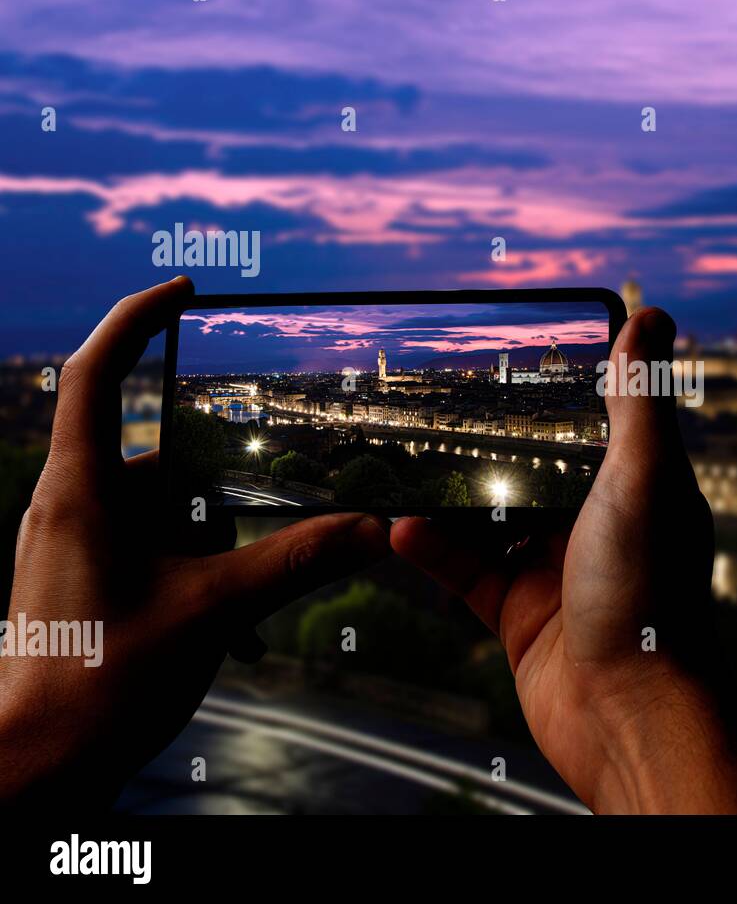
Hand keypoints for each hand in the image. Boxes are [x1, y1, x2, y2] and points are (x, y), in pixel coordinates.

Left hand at [0, 277, 389, 806]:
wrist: (39, 769)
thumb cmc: (98, 688)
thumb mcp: (212, 614)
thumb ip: (296, 562)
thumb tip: (372, 530)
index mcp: (80, 493)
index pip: (96, 374)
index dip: (136, 318)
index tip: (187, 291)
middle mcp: (70, 506)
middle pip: (154, 449)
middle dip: (215, 477)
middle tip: (261, 501)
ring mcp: (75, 543)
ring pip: (159, 504)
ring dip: (209, 532)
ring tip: (235, 585)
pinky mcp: (87, 576)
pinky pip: (150, 541)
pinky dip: (194, 559)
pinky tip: (226, 605)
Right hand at [391, 307, 736, 812]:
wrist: (627, 716)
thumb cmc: (649, 596)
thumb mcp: (643, 479)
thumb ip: (638, 402)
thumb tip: (649, 315)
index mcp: (639, 490)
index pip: (597, 425)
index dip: (561, 392)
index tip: (513, 357)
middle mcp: (599, 528)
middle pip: (535, 470)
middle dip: (490, 444)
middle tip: (436, 406)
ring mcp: (556, 571)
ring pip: (491, 519)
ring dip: (448, 497)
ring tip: (402, 461)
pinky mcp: (519, 614)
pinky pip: (465, 570)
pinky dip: (432, 549)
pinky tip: (398, 527)